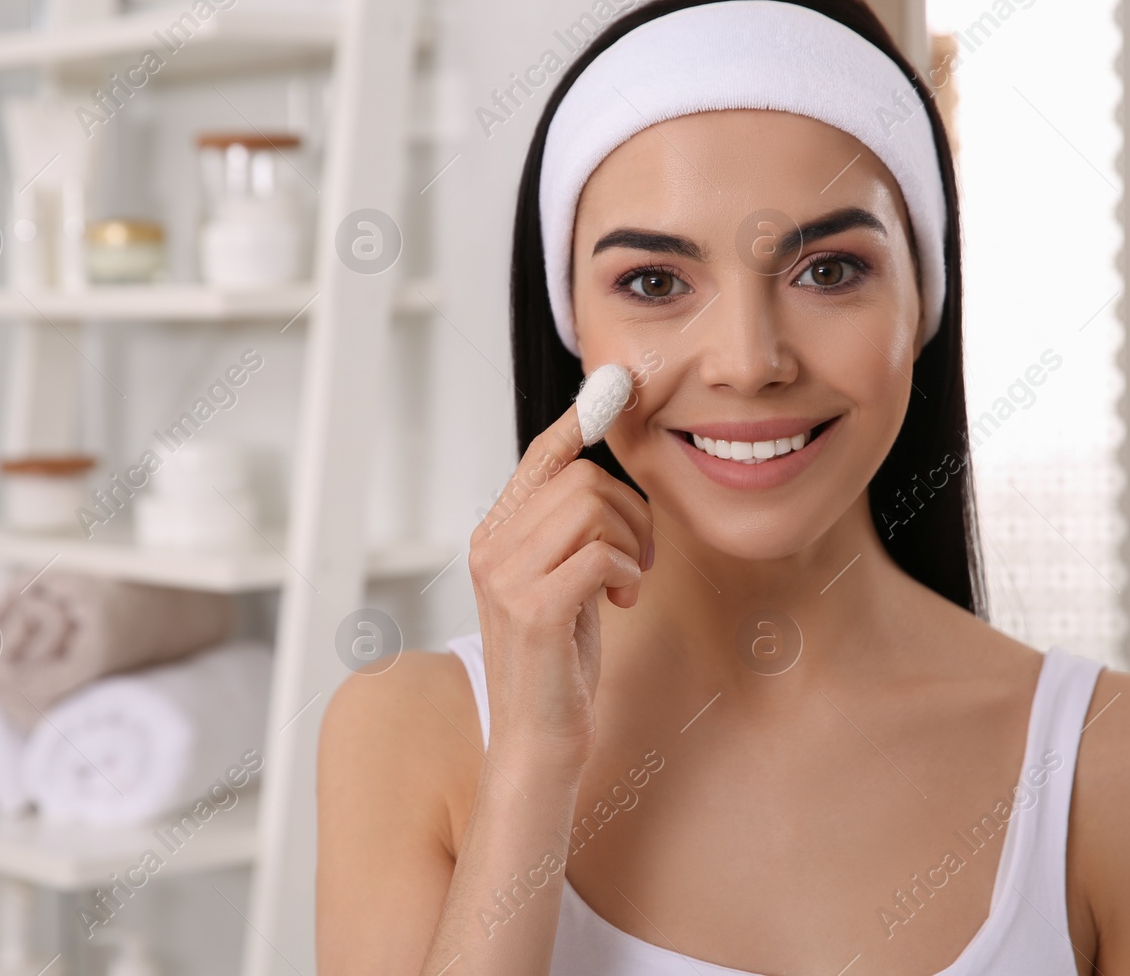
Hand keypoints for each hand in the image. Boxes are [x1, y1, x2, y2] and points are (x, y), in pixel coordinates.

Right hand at [468, 396, 654, 773]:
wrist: (538, 742)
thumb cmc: (559, 664)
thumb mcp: (563, 584)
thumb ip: (569, 536)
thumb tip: (603, 479)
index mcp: (495, 537)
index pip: (540, 458)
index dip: (579, 419)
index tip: (614, 388)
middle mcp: (491, 549)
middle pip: (580, 478)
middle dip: (631, 510)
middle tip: (638, 556)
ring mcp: (507, 579)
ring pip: (591, 507)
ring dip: (631, 542)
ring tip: (627, 583)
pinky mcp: (535, 610)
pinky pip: (601, 553)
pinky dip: (627, 571)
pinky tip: (623, 601)